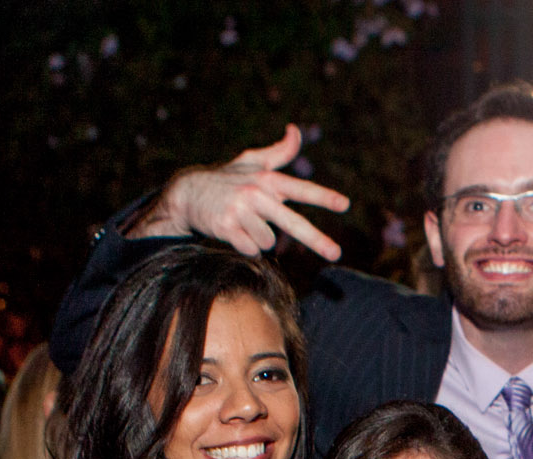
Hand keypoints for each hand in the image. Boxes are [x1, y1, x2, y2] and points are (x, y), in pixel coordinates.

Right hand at [131, 124, 348, 259]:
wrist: (187, 193)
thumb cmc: (226, 179)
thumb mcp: (252, 162)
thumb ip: (279, 152)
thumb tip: (295, 129)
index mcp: (267, 180)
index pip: (300, 189)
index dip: (323, 196)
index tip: (345, 204)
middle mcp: (256, 193)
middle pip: (293, 223)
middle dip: (316, 240)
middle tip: (337, 254)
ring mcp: (240, 211)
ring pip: (268, 242)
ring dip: (260, 239)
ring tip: (244, 224)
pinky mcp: (226, 228)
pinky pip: (251, 250)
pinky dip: (246, 247)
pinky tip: (233, 232)